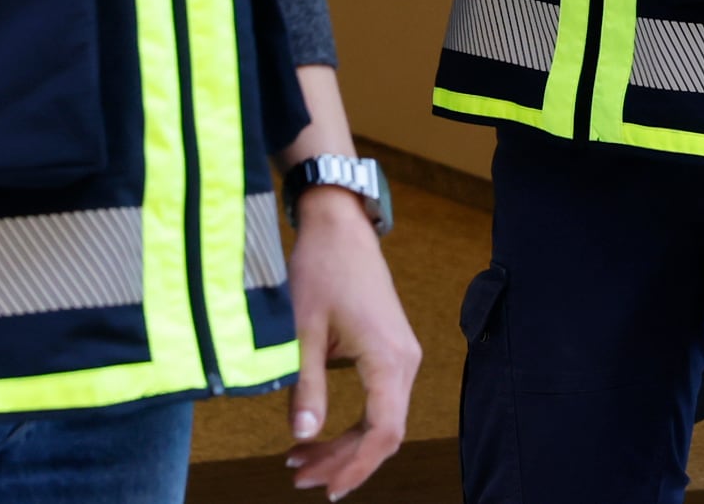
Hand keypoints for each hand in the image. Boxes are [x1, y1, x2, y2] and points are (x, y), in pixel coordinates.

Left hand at [282, 185, 418, 495]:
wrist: (339, 226)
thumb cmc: (321, 269)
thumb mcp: (304, 331)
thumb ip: (307, 386)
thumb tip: (303, 435)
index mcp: (388, 358)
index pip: (383, 433)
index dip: (357, 467)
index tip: (327, 489)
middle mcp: (404, 360)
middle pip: (383, 433)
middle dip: (343, 461)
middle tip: (299, 479)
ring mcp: (401, 355)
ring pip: (381, 420)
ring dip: (345, 445)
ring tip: (301, 462)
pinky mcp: (391, 350)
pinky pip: (379, 401)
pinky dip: (351, 424)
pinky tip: (319, 433)